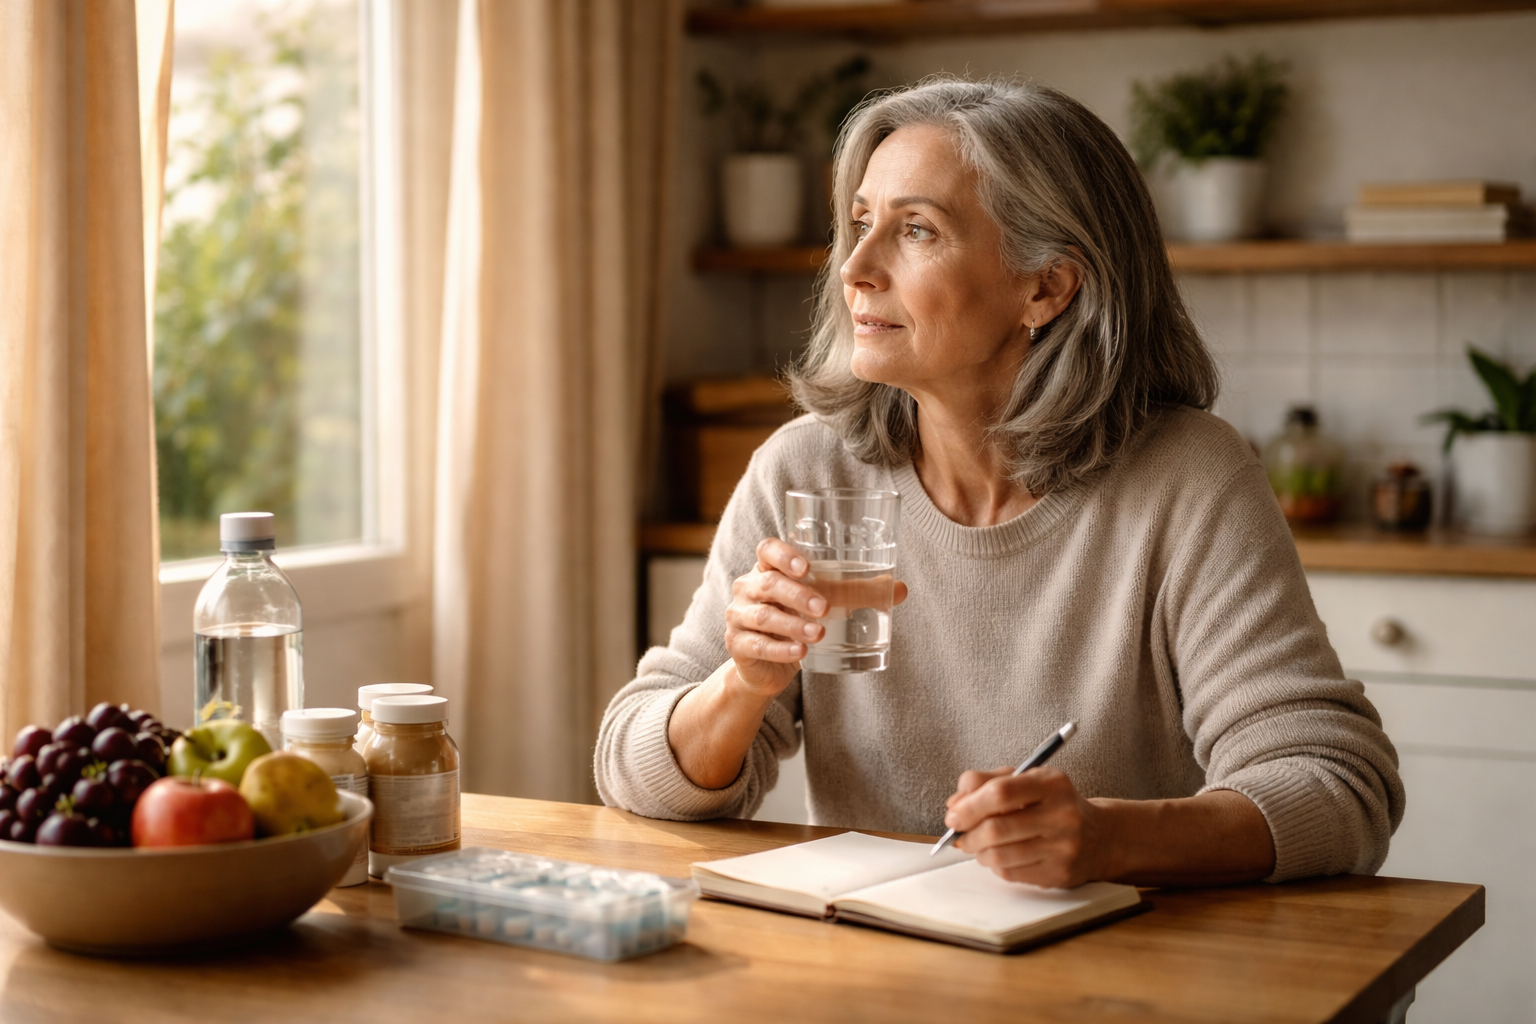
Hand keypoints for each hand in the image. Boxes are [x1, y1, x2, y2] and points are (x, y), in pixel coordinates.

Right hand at [725, 538, 907, 697]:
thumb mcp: (823, 603)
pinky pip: (757, 645)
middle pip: (768, 584)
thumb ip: (856, 593)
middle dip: (797, 595)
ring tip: (818, 634)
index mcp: (768, 568)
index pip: (767, 550)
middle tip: (824, 608)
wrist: (766, 665)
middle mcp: (748, 587)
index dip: (783, 555)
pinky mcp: (737, 644)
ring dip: (792, 625)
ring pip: (763, 616)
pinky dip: (780, 649)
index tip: (807, 568)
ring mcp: (738, 616)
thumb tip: (899, 589)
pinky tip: (800, 653)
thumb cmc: (795, 621)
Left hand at [943, 767, 1114, 888]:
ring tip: (978, 844)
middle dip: (968, 833)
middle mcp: (1062, 816)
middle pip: (996, 829)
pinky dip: (995, 864)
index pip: (1000, 793)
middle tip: (959, 833)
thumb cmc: (1054, 804)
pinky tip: (1001, 855)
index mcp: (1052, 784)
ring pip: (999, 856)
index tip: (953, 814)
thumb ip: (987, 782)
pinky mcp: (1059, 874)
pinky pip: (1011, 873)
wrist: (1100, 837)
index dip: (969, 805)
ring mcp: (1063, 848)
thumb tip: (954, 803)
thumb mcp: (1027, 780)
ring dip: (978, 851)